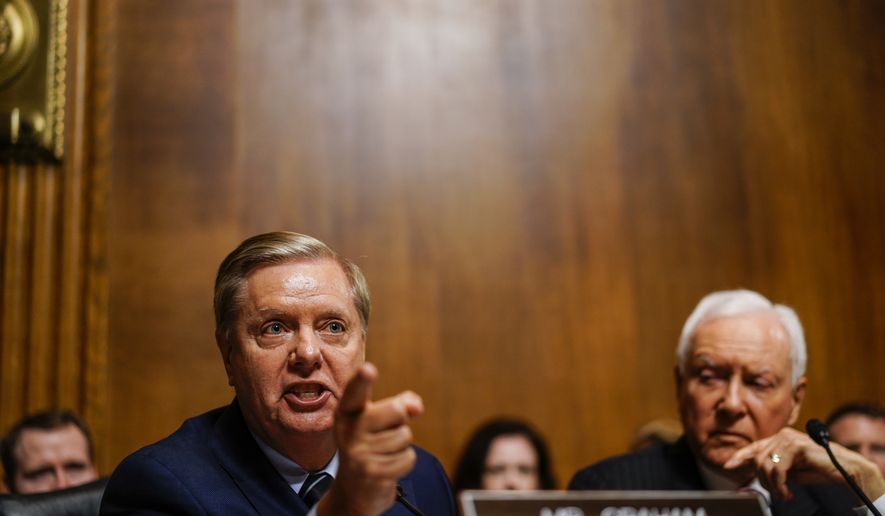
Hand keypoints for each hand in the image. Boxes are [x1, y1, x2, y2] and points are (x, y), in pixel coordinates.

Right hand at [317, 363, 423, 515]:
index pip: (355, 393)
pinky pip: (408, 458)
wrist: (353, 491)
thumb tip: (416, 406)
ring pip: (404, 436)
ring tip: (383, 453)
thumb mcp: (378, 421)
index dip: (362, 381)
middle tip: (386, 431)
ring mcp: (359, 453)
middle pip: (396, 410)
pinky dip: (404, 463)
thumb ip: (399, 404)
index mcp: (347, 413)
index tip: (369, 370)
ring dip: (401, 446)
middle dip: (401, 419)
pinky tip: (387, 467)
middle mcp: (349, 431)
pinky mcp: (372, 473)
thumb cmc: (369, 445)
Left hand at [724, 427, 884, 500]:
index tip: (728, 466)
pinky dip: (780, 484)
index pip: (754, 448)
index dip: (740, 457)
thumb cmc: (819, 469)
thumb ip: (775, 467)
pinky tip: (788, 492)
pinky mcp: (796, 446)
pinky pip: (778, 469)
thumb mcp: (792, 469)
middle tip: (777, 494)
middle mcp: (782, 435)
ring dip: (773, 485)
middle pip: (758, 460)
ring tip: (783, 495)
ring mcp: (789, 438)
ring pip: (766, 465)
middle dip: (763, 481)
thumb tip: (756, 471)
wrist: (845, 469)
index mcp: (779, 439)